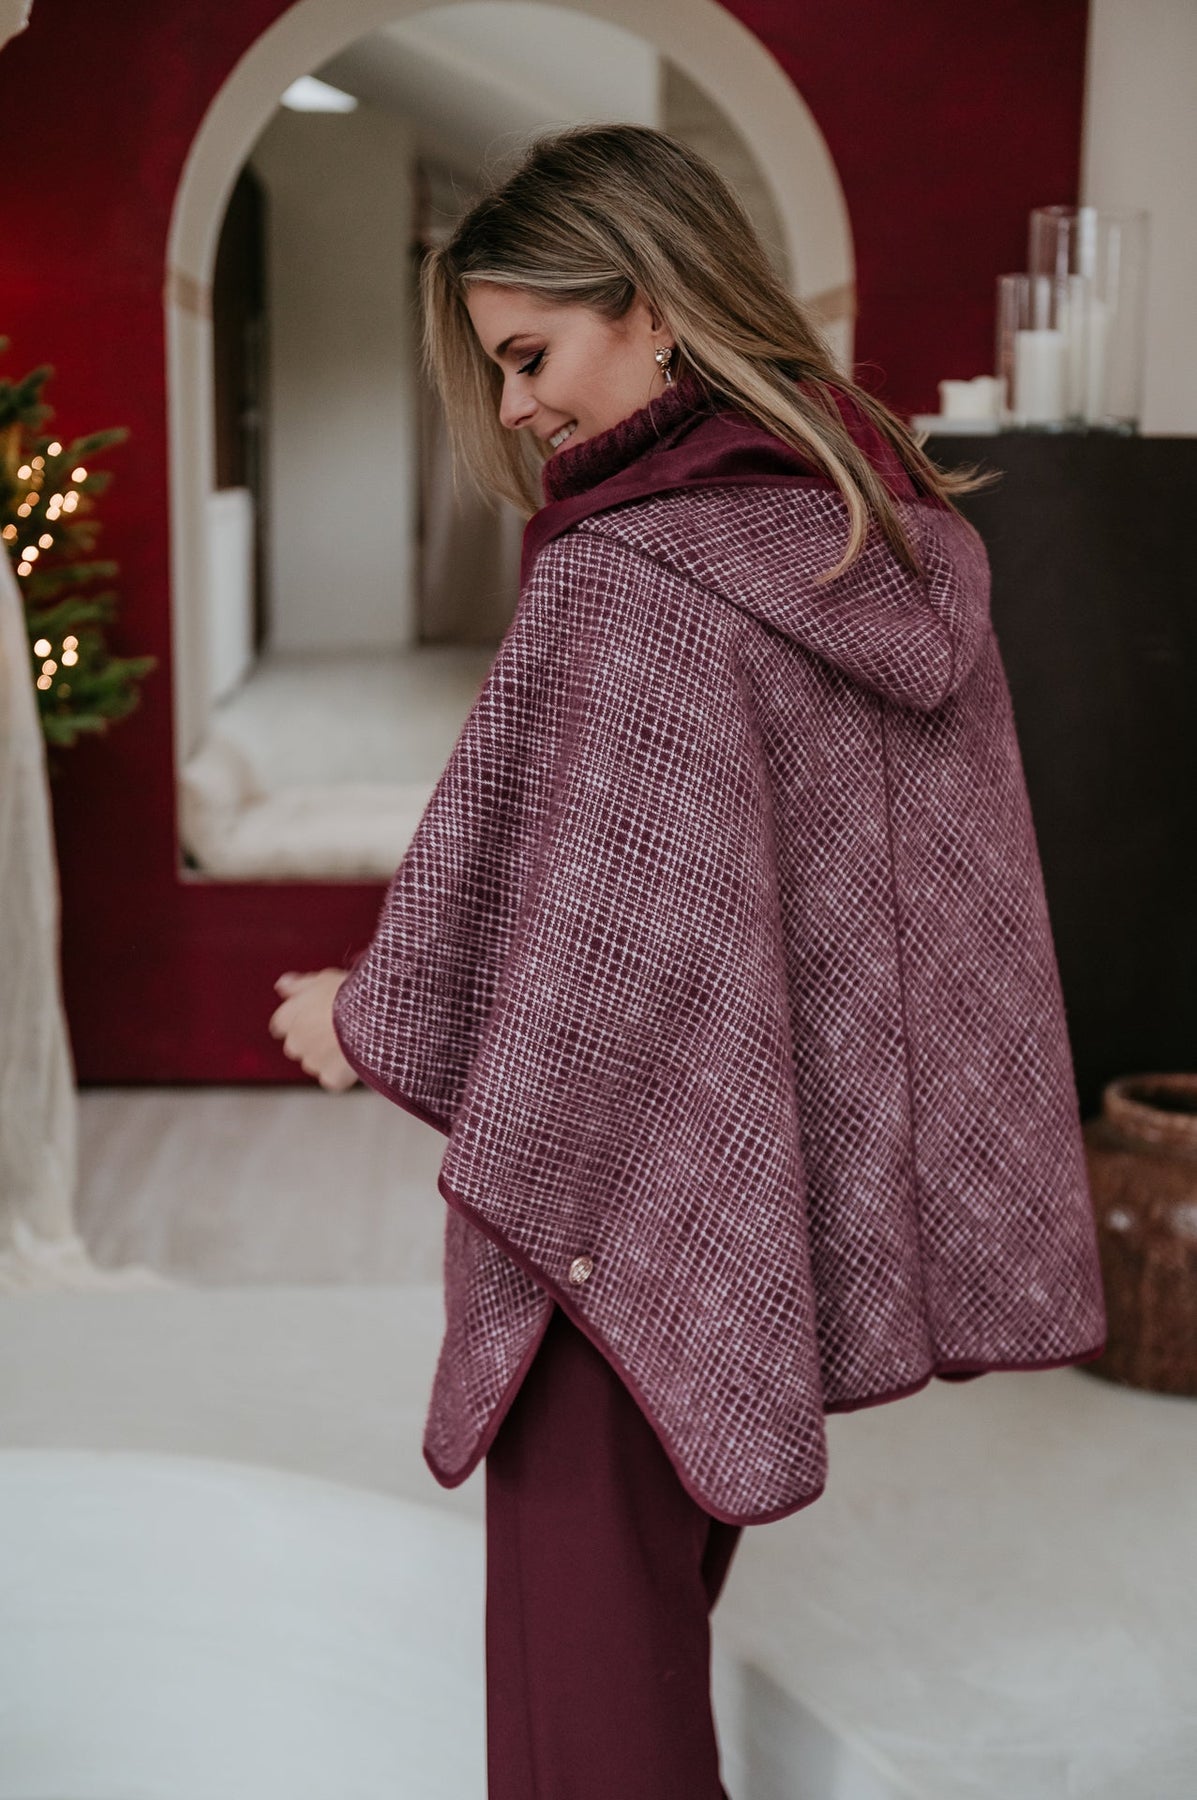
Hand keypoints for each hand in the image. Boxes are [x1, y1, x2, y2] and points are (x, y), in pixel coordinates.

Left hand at [268, 968, 358, 1092]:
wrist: (375, 1016)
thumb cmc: (350, 993)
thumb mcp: (323, 979)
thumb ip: (298, 985)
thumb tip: (281, 985)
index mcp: (286, 1017)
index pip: (282, 1024)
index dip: (301, 1019)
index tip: (317, 1015)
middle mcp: (293, 1042)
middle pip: (298, 1045)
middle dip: (313, 1040)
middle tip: (337, 1028)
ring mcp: (311, 1062)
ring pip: (316, 1062)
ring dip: (328, 1056)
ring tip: (352, 1041)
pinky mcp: (330, 1077)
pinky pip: (333, 1078)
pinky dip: (342, 1073)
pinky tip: (356, 1057)